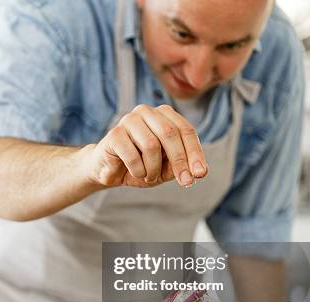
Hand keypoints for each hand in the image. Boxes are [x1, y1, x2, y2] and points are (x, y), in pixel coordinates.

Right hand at [85, 104, 207, 187]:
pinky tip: (136, 173)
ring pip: (152, 145)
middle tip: (185, 182)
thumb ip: (180, 166)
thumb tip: (199, 171)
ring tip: (149, 176)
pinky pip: (132, 155)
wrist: (108, 171)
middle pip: (170, 133)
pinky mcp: (114, 134)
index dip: (195, 152)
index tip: (200, 174)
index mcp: (163, 115)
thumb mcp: (164, 169)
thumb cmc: (139, 166)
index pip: (185, 130)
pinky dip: (138, 170)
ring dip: (153, 168)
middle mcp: (146, 112)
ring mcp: (129, 120)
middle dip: (180, 161)